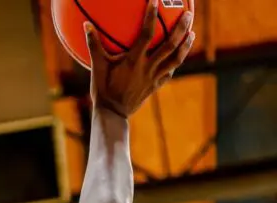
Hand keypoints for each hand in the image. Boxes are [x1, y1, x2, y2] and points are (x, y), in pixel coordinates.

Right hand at [86, 0, 194, 118]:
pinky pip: (169, 73)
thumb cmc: (102, 90)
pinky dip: (175, 63)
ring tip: (192, 33)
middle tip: (188, 14)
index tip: (155, 0)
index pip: (146, 34)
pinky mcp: (155, 87)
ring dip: (185, 46)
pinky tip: (179, 55)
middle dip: (180, 28)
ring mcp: (153, 78)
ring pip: (174, 60)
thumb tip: (86, 25)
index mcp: (133, 61)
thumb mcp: (97, 67)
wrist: (112, 115)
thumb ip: (93, 45)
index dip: (151, 16)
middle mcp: (147, 68)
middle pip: (169, 46)